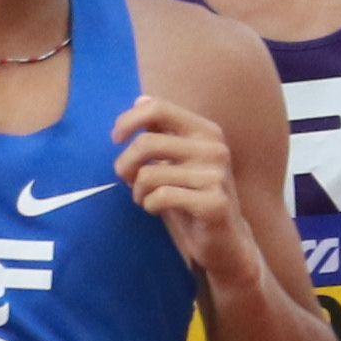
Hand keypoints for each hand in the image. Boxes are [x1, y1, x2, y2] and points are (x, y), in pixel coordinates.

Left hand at [110, 95, 245, 262]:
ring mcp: (216, 175)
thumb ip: (162, 132)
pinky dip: (150, 205)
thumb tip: (140, 99)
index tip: (116, 139)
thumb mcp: (176, 161)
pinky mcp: (214, 202)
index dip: (128, 121)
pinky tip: (157, 209)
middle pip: (146, 143)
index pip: (158, 108)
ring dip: (138, 191)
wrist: (225, 240)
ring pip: (149, 174)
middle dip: (125, 165)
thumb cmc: (192, 197)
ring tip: (146, 199)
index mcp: (205, 131)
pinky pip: (161, 196)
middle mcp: (214, 148)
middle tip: (126, 180)